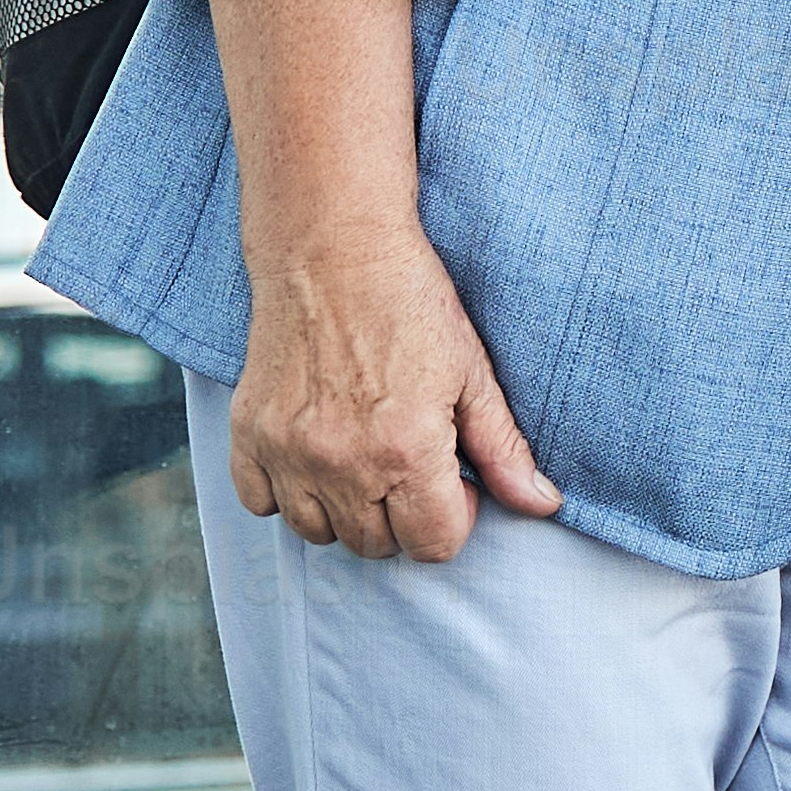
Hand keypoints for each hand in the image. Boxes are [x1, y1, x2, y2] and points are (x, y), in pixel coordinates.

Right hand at [230, 210, 561, 556]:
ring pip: (319, 533)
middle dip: (402, 516)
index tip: (453, 479)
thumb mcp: (472, 373)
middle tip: (410, 462)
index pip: (433, 545)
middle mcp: (341, 462)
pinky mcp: (248, 432)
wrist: (331, 245)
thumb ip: (504, 449)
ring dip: (346, 511)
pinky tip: (315, 454)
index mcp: (405, 451)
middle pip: (376, 546)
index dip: (455, 518)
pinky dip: (287, 492)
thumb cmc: (409, 301)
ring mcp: (288, 451)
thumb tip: (541, 505)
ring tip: (364, 460)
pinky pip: (260, 503)